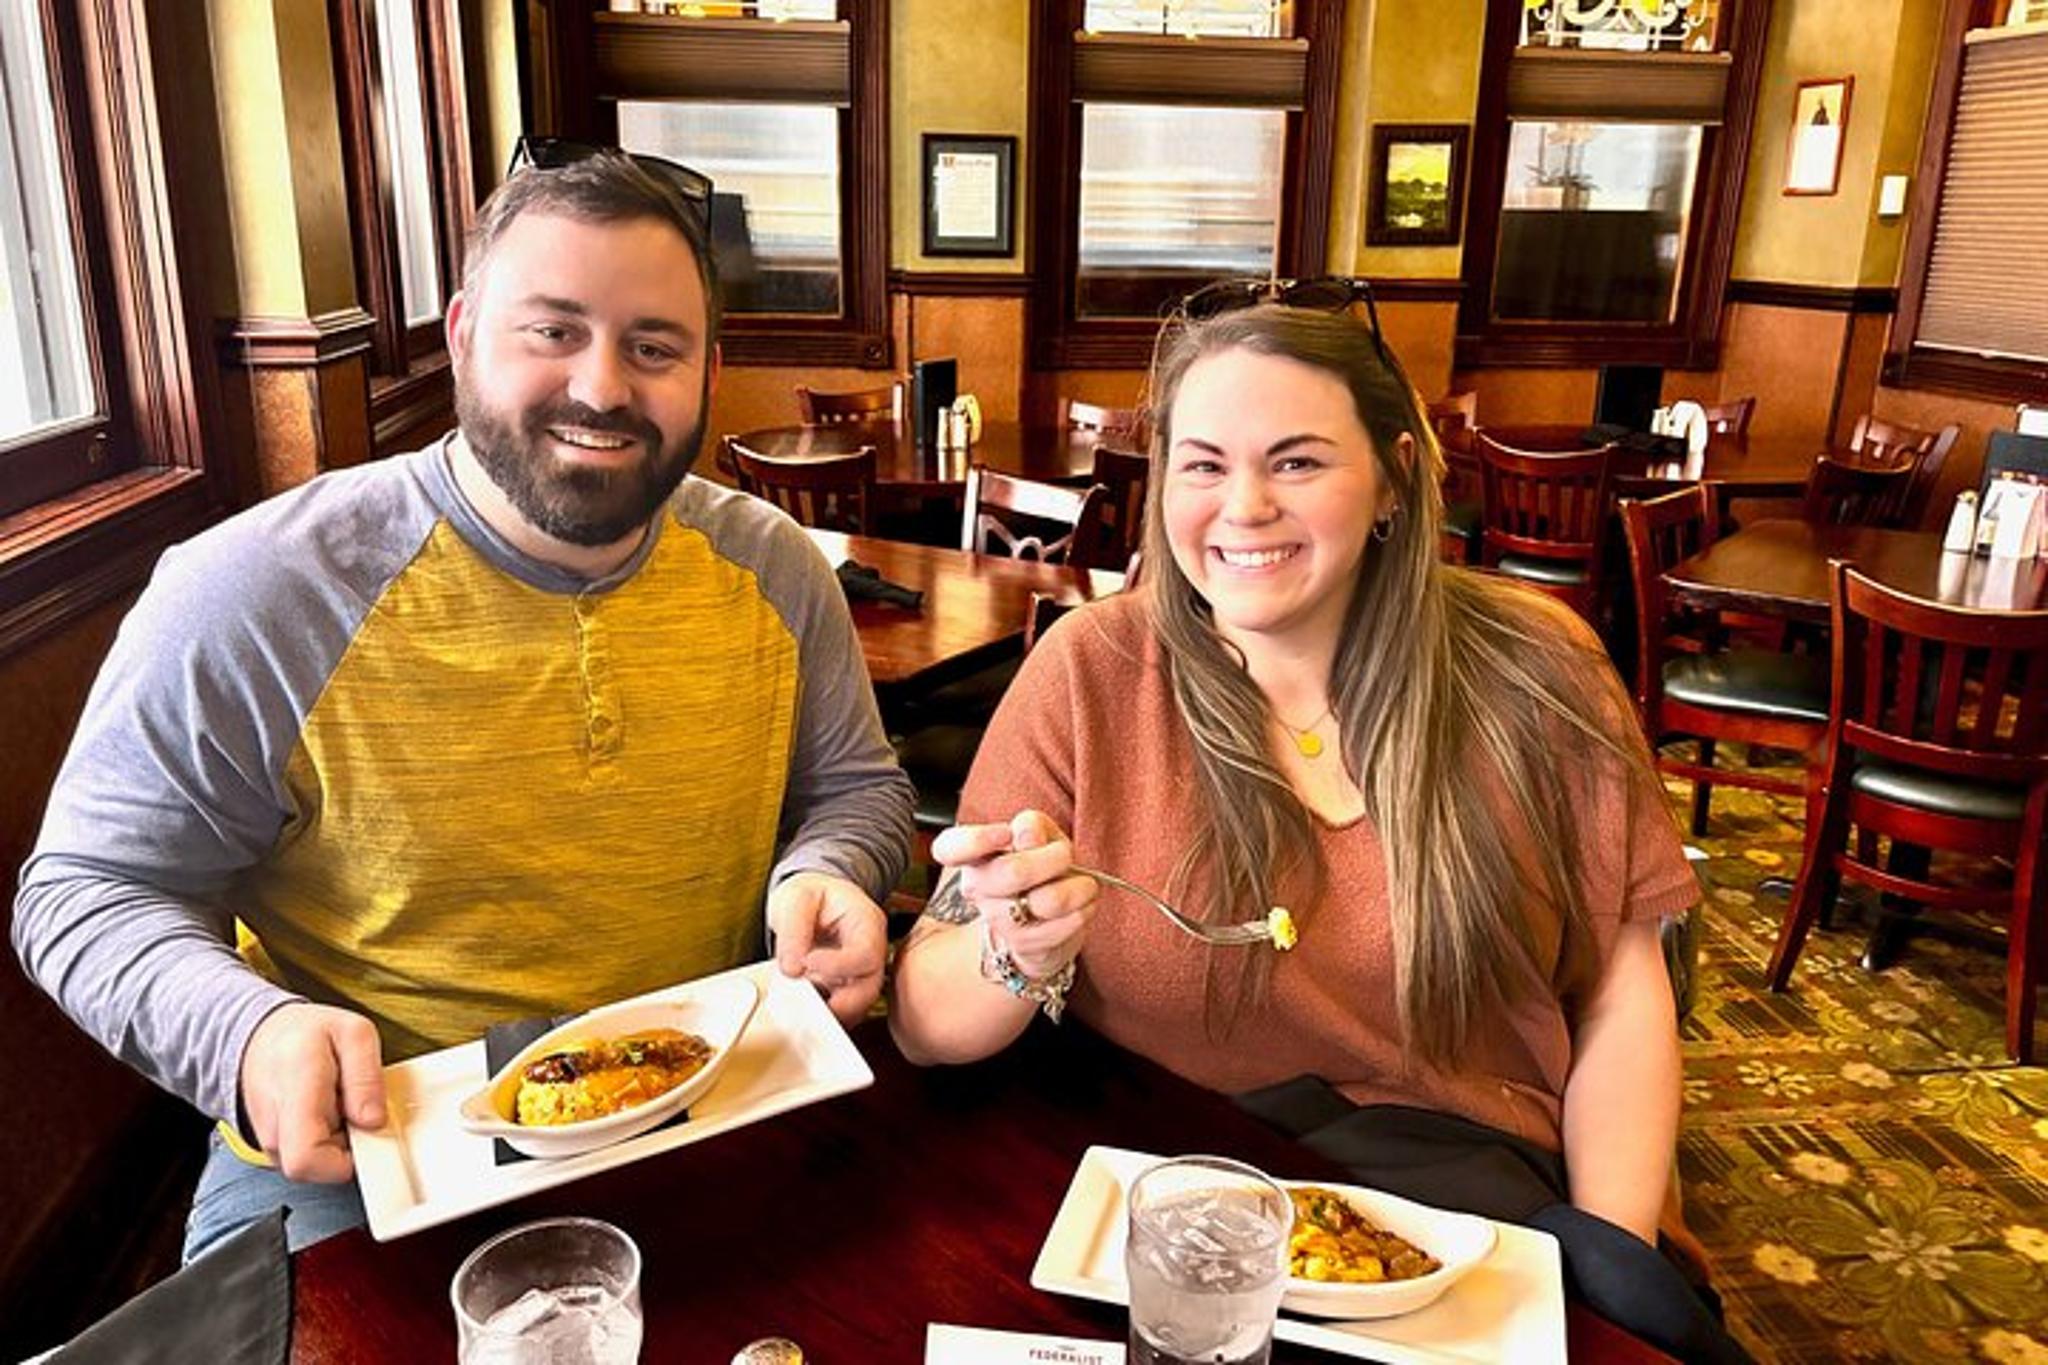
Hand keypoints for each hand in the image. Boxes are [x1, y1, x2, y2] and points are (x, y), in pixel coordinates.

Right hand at [238, 1002, 385, 1182]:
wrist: (260, 1038)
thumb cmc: (307, 1034)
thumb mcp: (354, 1033)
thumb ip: (367, 1077)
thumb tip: (373, 1121)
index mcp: (295, 1090)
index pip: (306, 1157)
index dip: (343, 1162)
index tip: (366, 1133)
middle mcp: (275, 1124)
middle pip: (317, 1167)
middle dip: (349, 1144)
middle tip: (354, 1107)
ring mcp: (270, 1141)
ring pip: (315, 1165)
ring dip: (338, 1141)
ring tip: (337, 1103)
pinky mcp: (274, 1149)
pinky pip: (310, 1159)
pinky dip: (326, 1141)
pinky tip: (325, 1112)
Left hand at [767, 872, 888, 1025]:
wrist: (811, 901)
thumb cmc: (809, 895)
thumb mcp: (796, 897)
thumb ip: (793, 928)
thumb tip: (792, 968)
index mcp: (867, 922)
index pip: (865, 954)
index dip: (837, 966)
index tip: (805, 964)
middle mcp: (871, 951)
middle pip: (869, 989)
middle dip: (838, 1003)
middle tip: (802, 1002)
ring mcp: (861, 973)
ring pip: (857, 1007)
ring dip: (829, 1011)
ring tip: (799, 1003)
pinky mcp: (847, 989)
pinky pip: (843, 1011)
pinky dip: (823, 1014)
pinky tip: (802, 1006)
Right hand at [932, 810, 1097, 979]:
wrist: (1041, 921)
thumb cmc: (1039, 867)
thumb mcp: (1040, 835)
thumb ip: (1033, 825)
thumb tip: (1027, 832)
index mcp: (973, 855)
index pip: (950, 848)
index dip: (976, 840)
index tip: (1005, 833)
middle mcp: (977, 888)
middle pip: (1013, 871)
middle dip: (1054, 858)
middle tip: (1066, 854)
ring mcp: (998, 919)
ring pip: (1047, 900)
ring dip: (1078, 888)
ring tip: (1085, 883)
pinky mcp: (1023, 944)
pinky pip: (1064, 924)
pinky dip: (1084, 910)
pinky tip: (1083, 904)